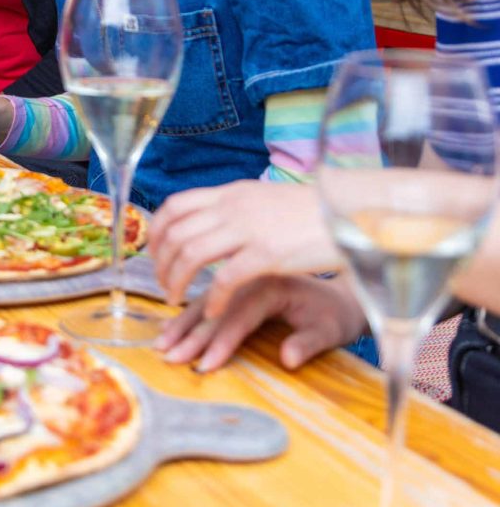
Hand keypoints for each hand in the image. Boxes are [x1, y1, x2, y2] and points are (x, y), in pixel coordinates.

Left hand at [151, 180, 341, 317]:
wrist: (351, 212)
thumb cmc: (311, 212)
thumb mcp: (264, 199)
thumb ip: (235, 208)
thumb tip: (209, 218)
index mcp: (230, 193)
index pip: (175, 205)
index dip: (157, 231)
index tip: (154, 253)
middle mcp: (233, 207)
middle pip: (176, 233)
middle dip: (161, 263)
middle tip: (163, 284)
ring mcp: (248, 229)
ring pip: (191, 255)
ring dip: (177, 281)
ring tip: (176, 299)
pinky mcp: (266, 254)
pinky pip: (225, 278)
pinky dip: (213, 298)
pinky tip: (213, 313)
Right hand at [154, 275, 367, 372]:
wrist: (338, 290)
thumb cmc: (334, 314)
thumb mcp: (331, 330)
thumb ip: (309, 344)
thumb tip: (288, 360)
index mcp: (272, 286)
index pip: (239, 317)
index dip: (222, 342)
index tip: (204, 365)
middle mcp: (250, 278)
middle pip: (214, 308)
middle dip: (192, 335)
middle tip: (170, 357)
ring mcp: (239, 278)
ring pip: (203, 299)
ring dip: (181, 323)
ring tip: (161, 344)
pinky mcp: (234, 283)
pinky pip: (204, 296)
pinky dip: (185, 313)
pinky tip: (168, 325)